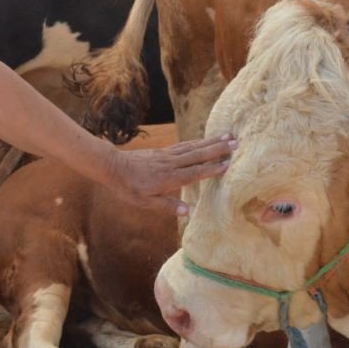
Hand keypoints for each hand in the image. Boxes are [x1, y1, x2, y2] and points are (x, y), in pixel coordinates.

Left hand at [103, 134, 235, 216]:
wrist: (113, 166)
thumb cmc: (128, 187)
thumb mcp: (144, 202)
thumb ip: (166, 206)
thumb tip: (187, 211)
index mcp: (168, 178)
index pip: (194, 173)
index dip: (211, 168)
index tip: (228, 164)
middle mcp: (171, 164)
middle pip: (198, 155)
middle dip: (218, 149)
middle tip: (236, 143)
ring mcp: (168, 155)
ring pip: (193, 147)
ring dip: (211, 142)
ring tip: (228, 136)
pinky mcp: (164, 151)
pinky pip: (185, 145)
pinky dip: (198, 141)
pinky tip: (206, 139)